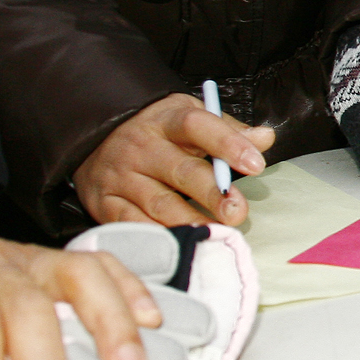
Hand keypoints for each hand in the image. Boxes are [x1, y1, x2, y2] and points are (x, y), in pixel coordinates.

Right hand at [73, 93, 274, 227]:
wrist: (94, 139)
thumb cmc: (156, 133)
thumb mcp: (188, 116)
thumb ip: (228, 130)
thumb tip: (265, 137)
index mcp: (166, 120)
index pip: (198, 126)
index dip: (228, 143)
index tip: (255, 163)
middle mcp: (141, 146)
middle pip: (181, 170)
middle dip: (212, 193)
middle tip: (238, 211)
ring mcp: (120, 176)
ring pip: (159, 203)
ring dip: (190, 221)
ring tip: (217, 234)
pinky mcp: (105, 202)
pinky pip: (133, 224)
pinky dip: (158, 236)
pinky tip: (181, 243)